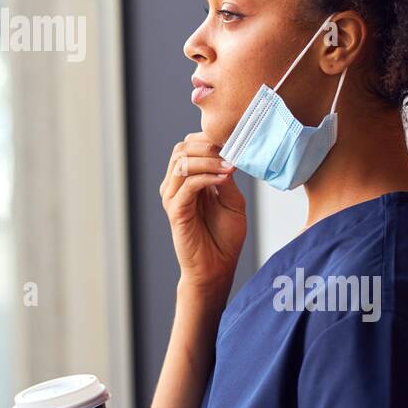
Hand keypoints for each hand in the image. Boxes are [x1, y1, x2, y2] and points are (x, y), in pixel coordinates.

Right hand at [160, 132, 246, 292]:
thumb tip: (227, 154)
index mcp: (188, 180)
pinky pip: (188, 184)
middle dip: (207, 146)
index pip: (189, 146)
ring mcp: (173, 198)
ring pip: (182, 163)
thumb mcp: (233, 200)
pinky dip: (207, 177)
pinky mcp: (176, 211)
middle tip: (231, 152)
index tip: (234, 142)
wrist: (218, 268)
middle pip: (181, 148)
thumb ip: (225, 178)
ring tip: (229, 167)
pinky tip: (224, 179)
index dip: (209, 140)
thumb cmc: (225, 237)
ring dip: (208, 160)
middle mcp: (176, 186)